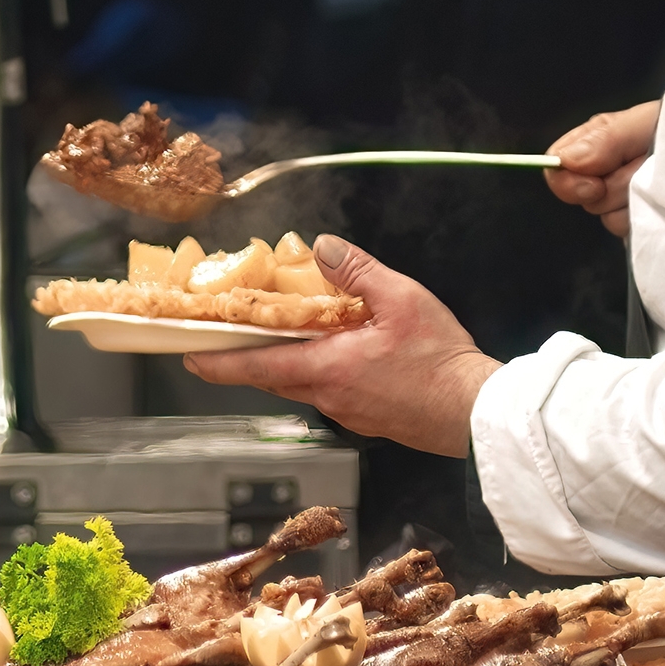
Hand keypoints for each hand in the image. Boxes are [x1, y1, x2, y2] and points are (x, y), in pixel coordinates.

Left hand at [182, 236, 499, 456]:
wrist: (475, 413)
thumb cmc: (442, 363)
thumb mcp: (401, 299)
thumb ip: (357, 271)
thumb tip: (322, 249)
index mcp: (327, 369)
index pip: (256, 366)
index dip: (217, 360)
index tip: (188, 355)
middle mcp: (329, 396)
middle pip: (272, 376)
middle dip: (245, 356)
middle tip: (226, 336)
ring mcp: (347, 411)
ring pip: (300, 384)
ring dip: (285, 361)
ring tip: (283, 333)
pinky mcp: (366, 417)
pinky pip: (327, 391)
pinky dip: (317, 369)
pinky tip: (336, 349)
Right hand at [545, 101, 661, 237]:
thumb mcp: (649, 123)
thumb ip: (606, 138)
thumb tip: (564, 159)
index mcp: (601, 141)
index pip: (559, 162)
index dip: (569, 177)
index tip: (593, 183)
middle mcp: (607, 171)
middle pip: (581, 194)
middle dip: (613, 187)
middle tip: (643, 174)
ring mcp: (625, 201)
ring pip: (606, 216)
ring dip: (635, 204)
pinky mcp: (642, 227)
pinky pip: (629, 232)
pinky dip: (647, 222)